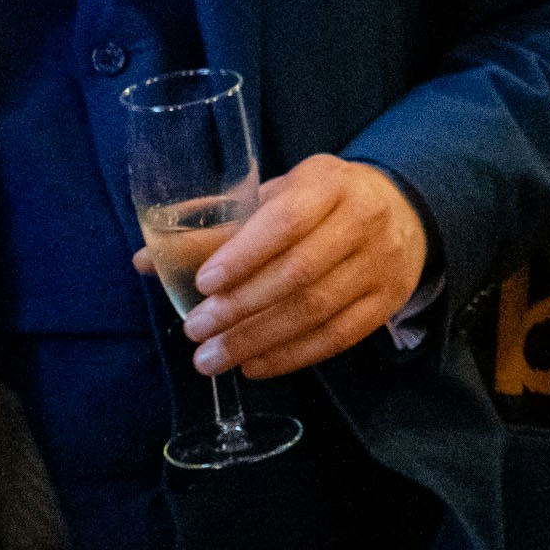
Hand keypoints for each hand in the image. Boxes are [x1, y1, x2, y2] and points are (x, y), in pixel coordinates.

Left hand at [148, 154, 428, 380]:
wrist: (403, 211)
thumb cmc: (321, 202)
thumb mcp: (276, 194)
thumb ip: (217, 225)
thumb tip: (146, 261)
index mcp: (330, 184)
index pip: (287, 219)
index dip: (244, 254)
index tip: (204, 283)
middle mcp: (364, 221)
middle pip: (299, 272)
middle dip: (240, 307)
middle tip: (194, 331)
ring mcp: (381, 263)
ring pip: (317, 310)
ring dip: (257, 339)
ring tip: (211, 358)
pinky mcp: (389, 300)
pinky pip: (339, 337)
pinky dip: (292, 356)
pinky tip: (254, 365)